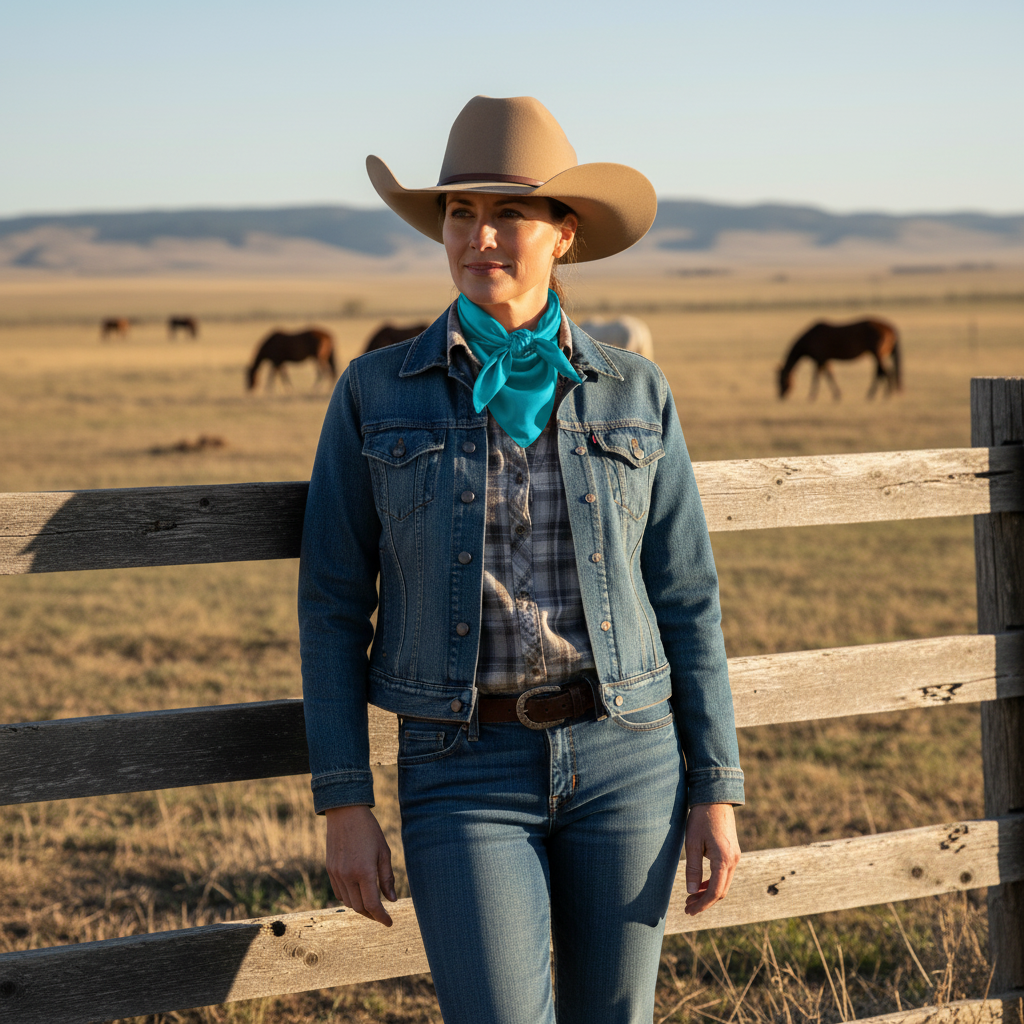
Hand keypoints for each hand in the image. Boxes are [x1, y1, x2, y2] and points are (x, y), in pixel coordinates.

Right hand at [325, 805, 396, 926]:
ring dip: (360, 907)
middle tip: (382, 915)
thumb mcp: (383, 852)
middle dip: (372, 915)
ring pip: (348, 902)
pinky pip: (339, 893)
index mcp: (364, 872)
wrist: (345, 813)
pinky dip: (349, 898)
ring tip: (371, 905)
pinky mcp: (330, 870)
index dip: (381, 917)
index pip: (372, 905)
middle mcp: (348, 876)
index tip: (389, 922)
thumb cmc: (369, 830)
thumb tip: (392, 899)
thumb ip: (387, 878)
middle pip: (359, 908)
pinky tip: (357, 893)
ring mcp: (336, 874)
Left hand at [683, 802, 740, 915]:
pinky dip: (713, 882)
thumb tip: (692, 892)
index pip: (715, 892)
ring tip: (691, 897)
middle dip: (705, 902)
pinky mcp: (733, 852)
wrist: (715, 799)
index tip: (689, 911)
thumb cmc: (701, 819)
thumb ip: (693, 869)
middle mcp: (733, 861)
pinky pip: (725, 874)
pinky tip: (700, 884)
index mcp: (724, 860)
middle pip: (721, 891)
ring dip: (709, 893)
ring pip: (724, 884)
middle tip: (687, 907)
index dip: (702, 905)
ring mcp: (735, 857)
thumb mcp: (692, 843)